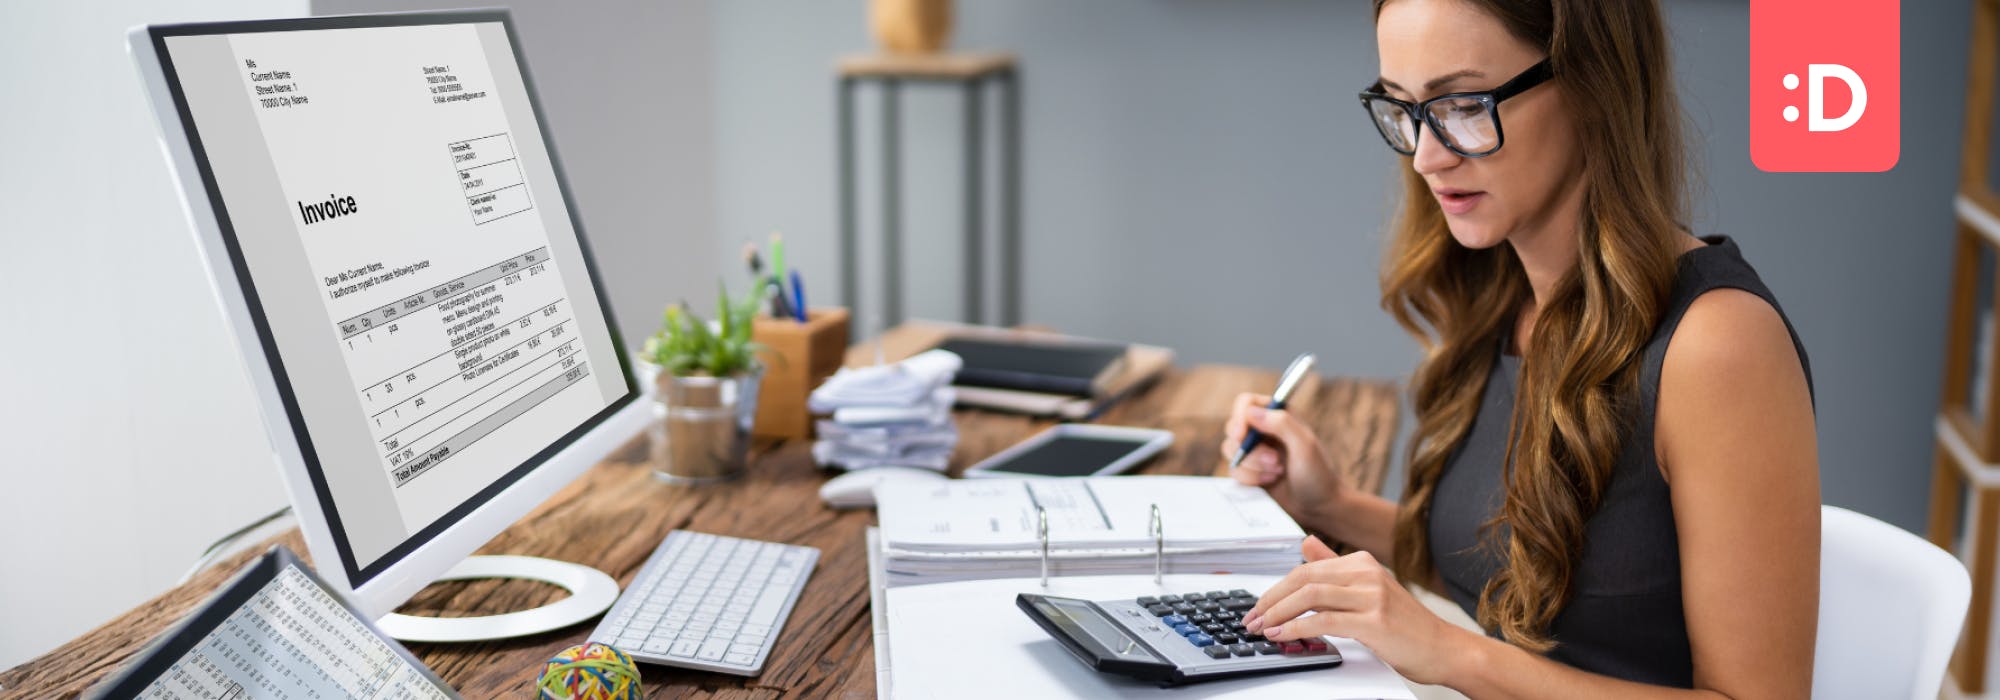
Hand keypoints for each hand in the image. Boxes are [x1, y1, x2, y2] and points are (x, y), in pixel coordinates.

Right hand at [1220, 392, 1344, 527]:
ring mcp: (1254, 451)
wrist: (1319, 507)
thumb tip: (1251, 412)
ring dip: (1252, 466)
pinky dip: (1249, 478)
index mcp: (1279, 415)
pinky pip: (1233, 470)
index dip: (1240, 417)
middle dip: (1251, 450)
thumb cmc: (1318, 474)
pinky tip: (1269, 481)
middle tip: (1274, 461)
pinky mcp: (1248, 470)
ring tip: (1277, 472)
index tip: (1242, 436)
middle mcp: (1263, 430)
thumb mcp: (1305, 445)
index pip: (1246, 403)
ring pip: (1230, 450)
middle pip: (1233, 428)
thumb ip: (1282, 423)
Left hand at [1243, 537, 1472, 685]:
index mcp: (1361, 562)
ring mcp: (1372, 595)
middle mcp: (1366, 572)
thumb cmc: (1406, 626)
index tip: (1258, 607)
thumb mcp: (1369, 590)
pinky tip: (1283, 635)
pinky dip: (1297, 627)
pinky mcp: (1374, 620)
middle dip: (1270, 600)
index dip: (1276, 589)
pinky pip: (1324, 620)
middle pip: (1303, 578)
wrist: (1444, 649)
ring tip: (1261, 628)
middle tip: (1251, 619)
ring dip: (1278, 613)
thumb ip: (1334, 567)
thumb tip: (1305, 544)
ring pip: (1309, 596)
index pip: (1305, 569)